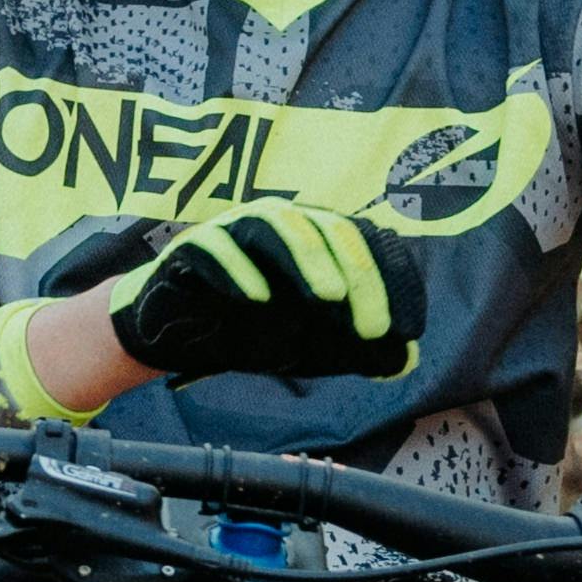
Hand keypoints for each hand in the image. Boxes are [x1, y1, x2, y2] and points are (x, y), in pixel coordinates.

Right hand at [108, 203, 418, 384]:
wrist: (178, 337)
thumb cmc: (252, 331)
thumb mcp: (314, 348)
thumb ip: (357, 351)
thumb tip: (403, 361)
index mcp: (314, 241)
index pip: (362, 244)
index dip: (386, 283)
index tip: (394, 333)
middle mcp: (278, 225)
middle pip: (327, 227)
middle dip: (358, 273)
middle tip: (371, 326)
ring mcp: (233, 230)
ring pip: (276, 220)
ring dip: (306, 255)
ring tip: (328, 296)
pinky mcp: (190, 247)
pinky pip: (213, 245)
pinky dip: (237, 268)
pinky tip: (258, 299)